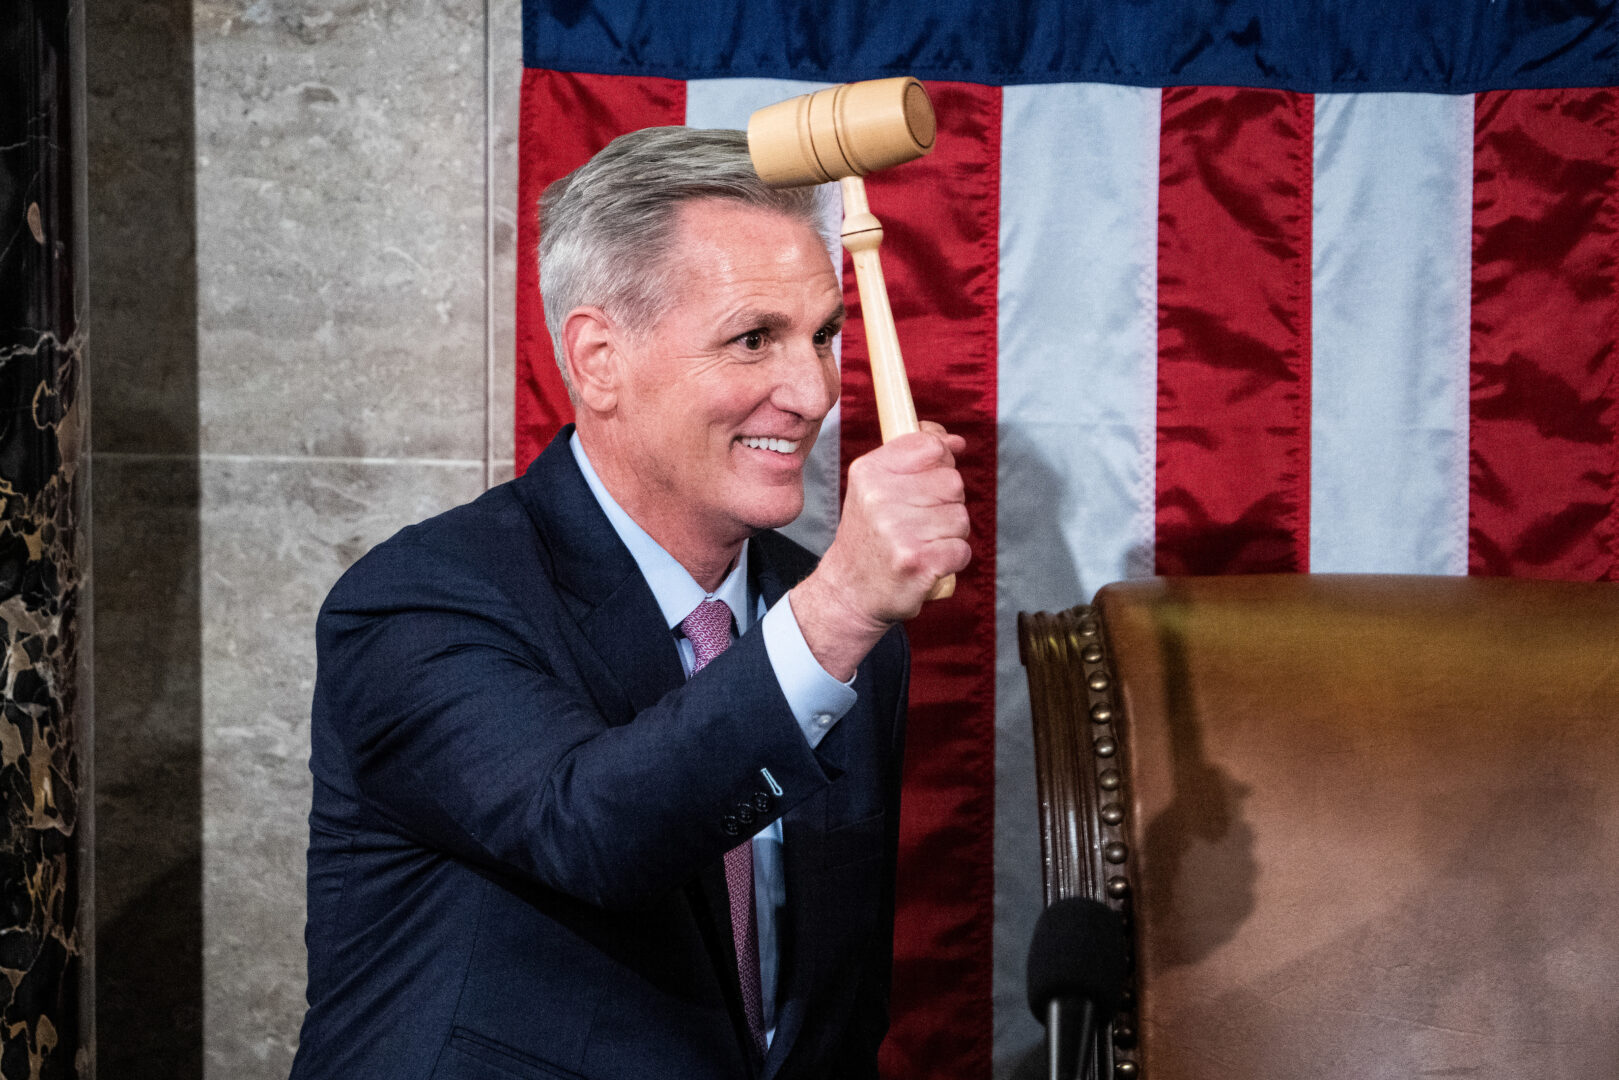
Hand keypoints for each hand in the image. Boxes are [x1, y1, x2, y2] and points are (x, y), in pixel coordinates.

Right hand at [790, 423, 970, 679]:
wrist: (850, 590)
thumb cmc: (870, 534)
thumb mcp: (875, 485)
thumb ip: (913, 455)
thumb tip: (954, 442)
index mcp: (869, 472)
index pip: (931, 446)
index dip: (941, 461)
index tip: (929, 478)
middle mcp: (880, 498)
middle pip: (953, 482)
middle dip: (946, 502)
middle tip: (918, 521)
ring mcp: (898, 531)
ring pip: (961, 517)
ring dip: (949, 534)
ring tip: (920, 542)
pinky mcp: (918, 562)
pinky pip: (962, 549)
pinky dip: (951, 559)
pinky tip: (926, 562)